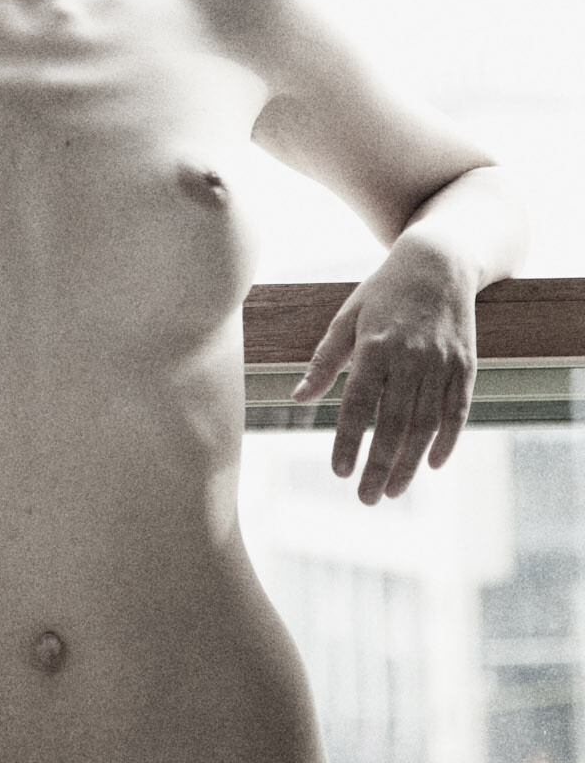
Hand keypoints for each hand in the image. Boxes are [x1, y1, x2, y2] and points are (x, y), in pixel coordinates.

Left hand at [290, 237, 477, 503]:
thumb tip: (297, 398)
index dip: (350, 440)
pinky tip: (433, 465)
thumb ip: (324, 361)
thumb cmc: (383, 293)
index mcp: (375, 346)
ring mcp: (442, 362)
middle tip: (366, 498)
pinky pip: (457, 411)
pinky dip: (447, 440)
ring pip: (426, 423)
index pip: (359, 403)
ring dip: (410, 462)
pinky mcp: (465, 365)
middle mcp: (411, 357)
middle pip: (395, 422)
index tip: (339, 472)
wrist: (439, 263)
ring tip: (392, 491)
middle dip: (380, 465)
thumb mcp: (347, 318)